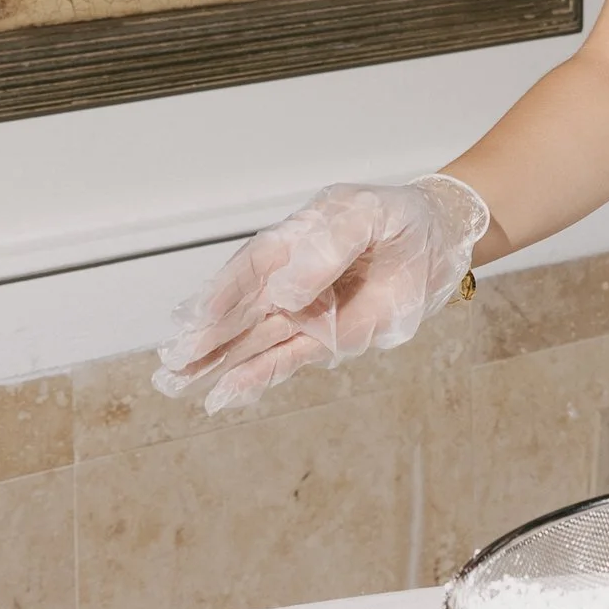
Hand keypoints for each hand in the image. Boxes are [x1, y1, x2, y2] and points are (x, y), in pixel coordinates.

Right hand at [153, 174, 489, 412]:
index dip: (220, 294)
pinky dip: (257, 377)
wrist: (439, 240)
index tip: (195, 319)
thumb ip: (328, 248)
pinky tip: (226, 393)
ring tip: (176, 383)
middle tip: (169, 362)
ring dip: (218, 362)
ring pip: (253, 341)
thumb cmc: (397, 217)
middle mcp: (289, 280)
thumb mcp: (366, 215)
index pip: (247, 270)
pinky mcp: (327, 339)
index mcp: (290, 241)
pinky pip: (286, 360)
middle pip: (238, 311)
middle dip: (203, 336)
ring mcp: (306, 312)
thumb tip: (286, 291)